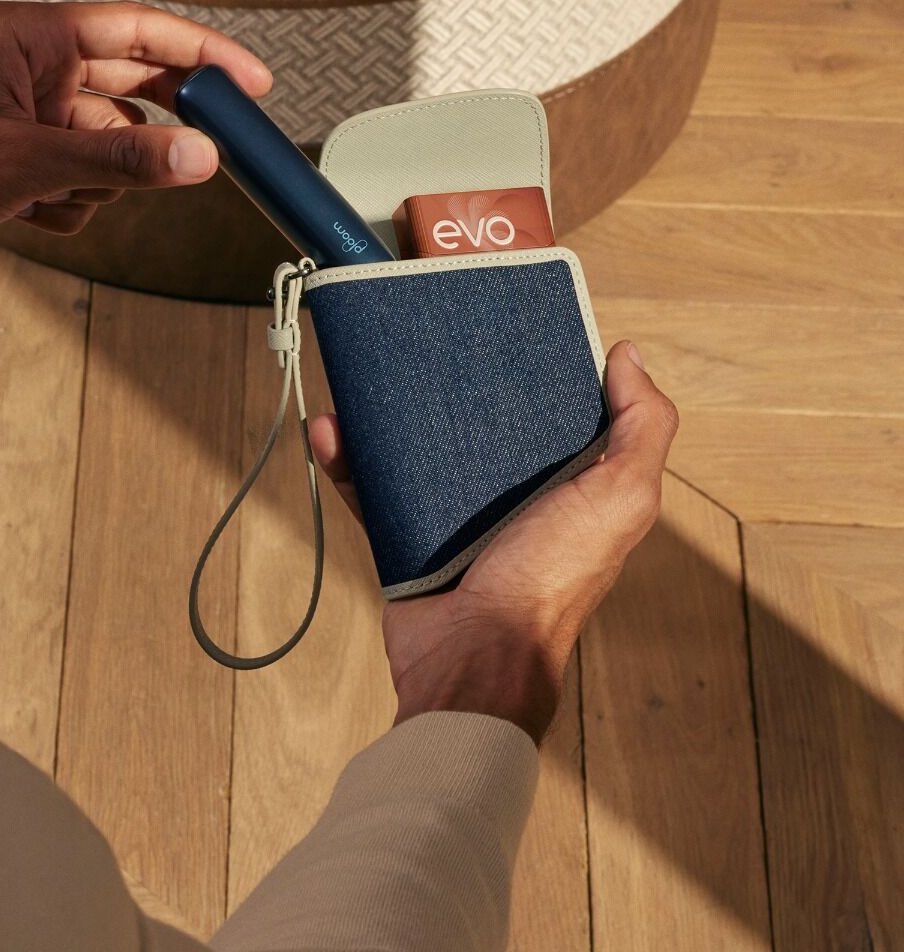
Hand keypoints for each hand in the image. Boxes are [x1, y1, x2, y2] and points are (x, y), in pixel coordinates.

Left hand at [0, 1, 270, 295]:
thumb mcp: (30, 163)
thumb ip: (122, 158)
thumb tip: (201, 157)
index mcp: (32, 39)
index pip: (139, 31)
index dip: (203, 52)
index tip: (251, 82)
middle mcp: (34, 69)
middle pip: (131, 88)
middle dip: (154, 130)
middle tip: (208, 151)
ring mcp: (28, 115)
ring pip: (108, 146)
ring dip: (96, 181)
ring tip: (50, 195)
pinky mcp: (20, 157)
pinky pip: (80, 180)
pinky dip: (67, 203)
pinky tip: (26, 212)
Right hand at [309, 341, 677, 743]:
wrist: (473, 657)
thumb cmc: (550, 583)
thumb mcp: (620, 500)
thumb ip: (641, 428)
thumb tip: (628, 355)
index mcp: (568, 479)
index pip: (553, 404)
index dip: (533, 361)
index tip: (501, 315)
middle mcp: (513, 492)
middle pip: (477, 416)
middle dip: (447, 376)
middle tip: (419, 333)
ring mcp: (455, 514)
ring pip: (416, 446)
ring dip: (386, 412)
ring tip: (365, 375)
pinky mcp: (407, 534)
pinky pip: (373, 486)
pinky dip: (349, 458)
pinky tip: (331, 430)